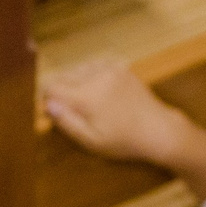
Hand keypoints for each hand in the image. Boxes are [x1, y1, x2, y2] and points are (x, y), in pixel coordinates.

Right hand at [43, 60, 204, 166]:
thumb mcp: (91, 140)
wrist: (158, 129)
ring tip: (89, 104)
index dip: (49, 100)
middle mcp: (97, 76)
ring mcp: (110, 69)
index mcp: (87, 96)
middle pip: (62, 75)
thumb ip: (66, 122)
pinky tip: (100, 93)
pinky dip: (90, 76)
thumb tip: (47, 104)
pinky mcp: (120, 67)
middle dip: (61, 92)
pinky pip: (94, 66)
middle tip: (75, 112)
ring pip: (77, 69)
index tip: (55, 113)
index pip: (51, 87)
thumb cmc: (124, 141)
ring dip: (75, 83)